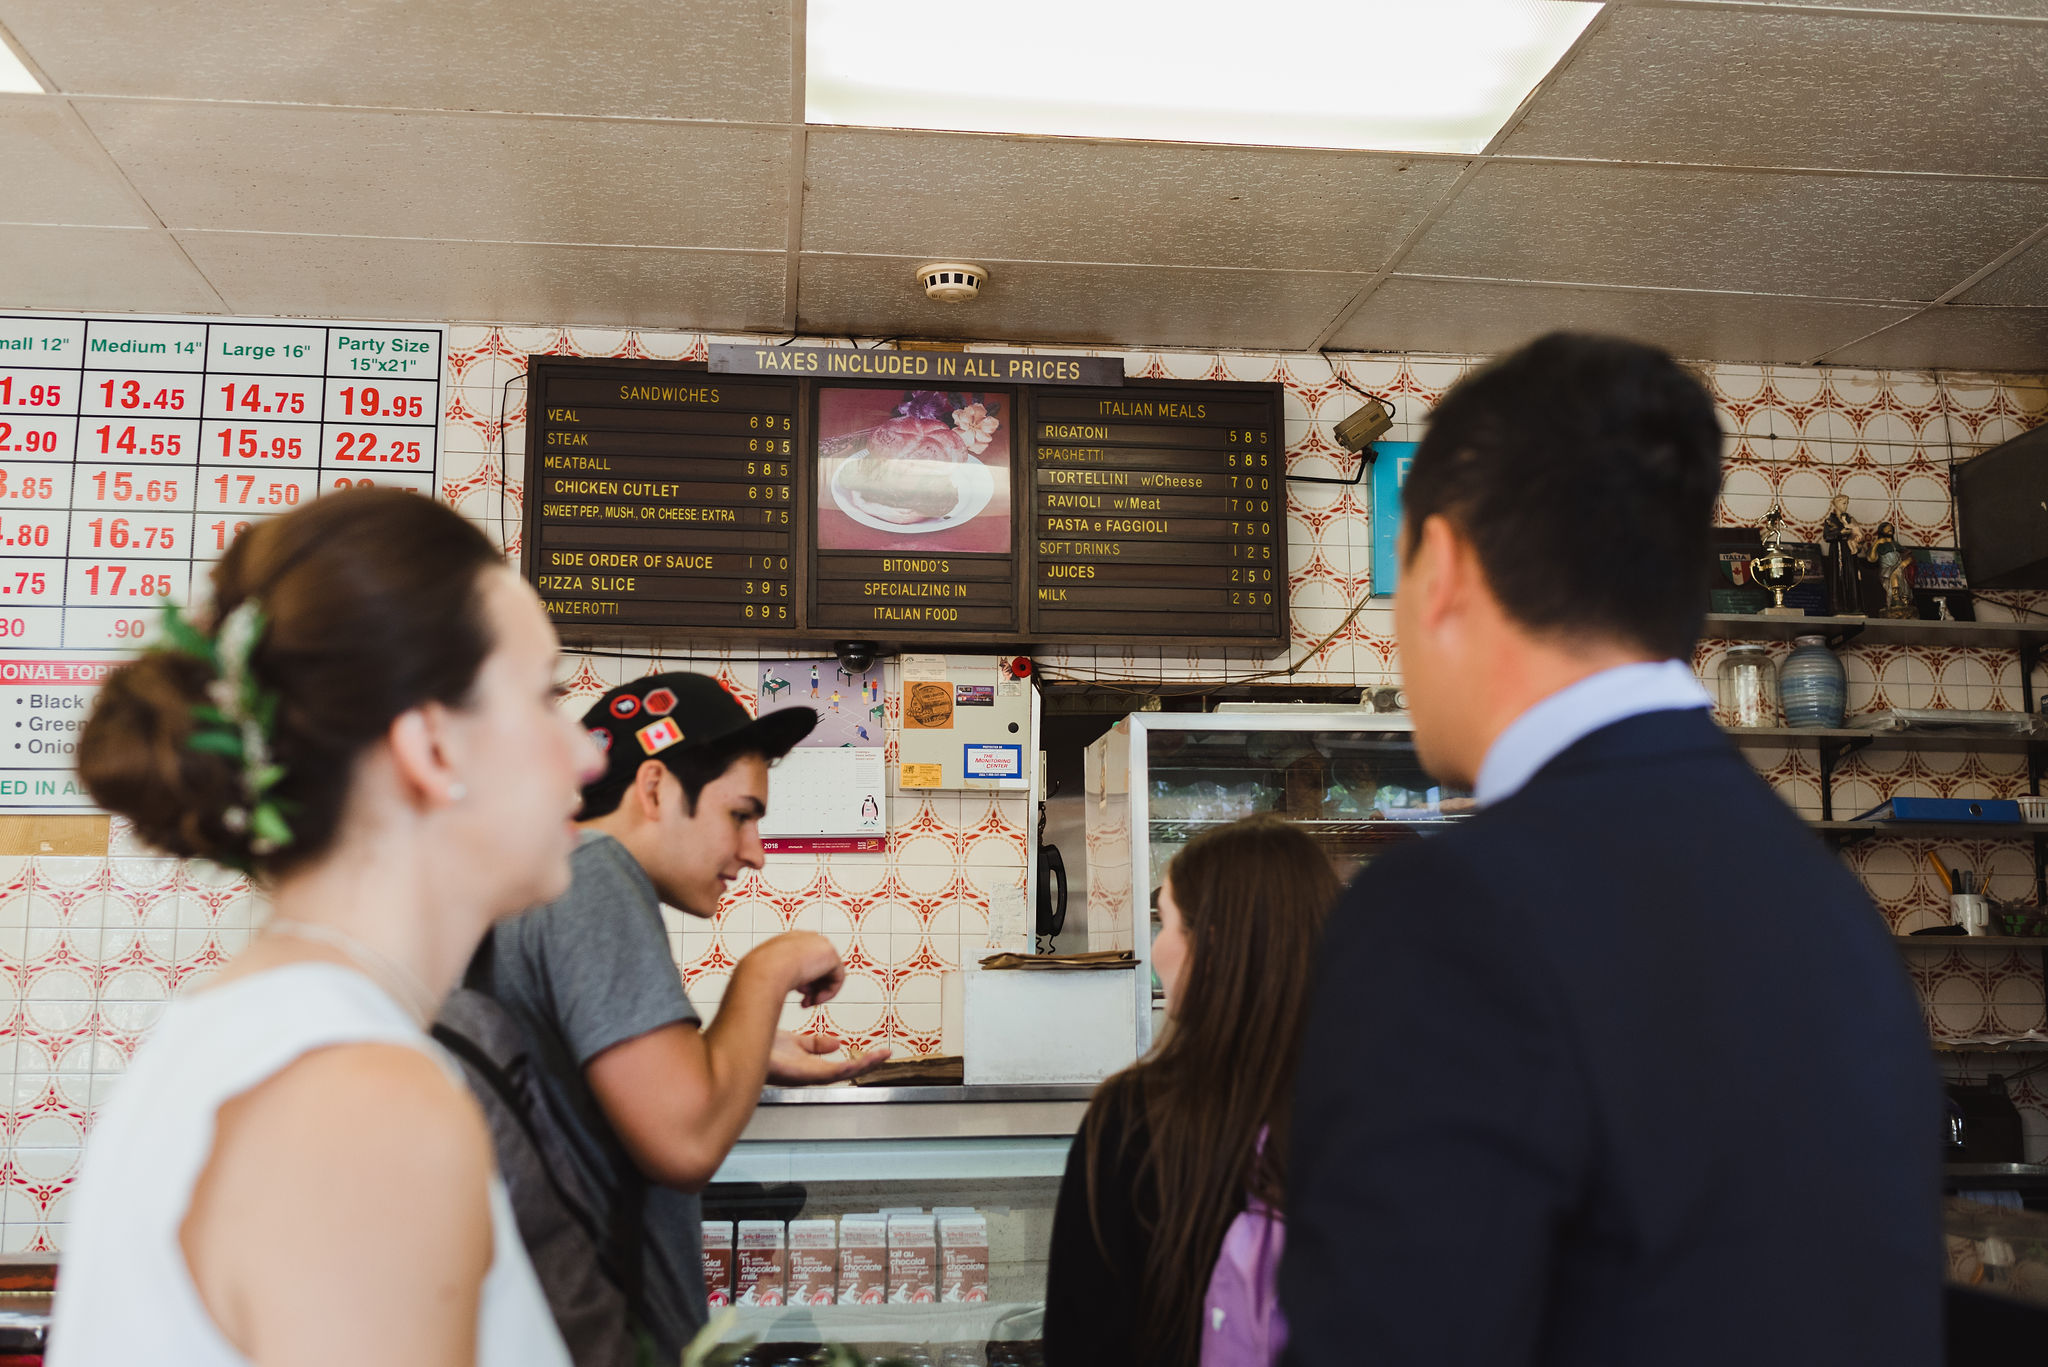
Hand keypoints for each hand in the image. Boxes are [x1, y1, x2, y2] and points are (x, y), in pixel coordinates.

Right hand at [757, 931, 847, 1006]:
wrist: (764, 969)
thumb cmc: (758, 974)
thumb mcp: (764, 973)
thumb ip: (774, 976)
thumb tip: (776, 985)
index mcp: (789, 940)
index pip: (803, 959)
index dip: (802, 980)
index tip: (796, 993)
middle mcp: (805, 939)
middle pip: (818, 966)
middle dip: (812, 986)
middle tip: (803, 1001)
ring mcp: (819, 944)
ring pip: (828, 973)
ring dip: (819, 991)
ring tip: (807, 1002)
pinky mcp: (831, 954)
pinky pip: (837, 978)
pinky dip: (829, 993)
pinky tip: (816, 1000)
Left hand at [766, 1031, 892, 1085]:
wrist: (736, 1044)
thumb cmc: (757, 1046)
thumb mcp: (792, 1043)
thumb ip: (813, 1045)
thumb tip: (834, 1044)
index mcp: (804, 1066)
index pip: (835, 1065)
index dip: (857, 1060)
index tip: (877, 1052)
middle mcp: (806, 1073)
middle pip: (843, 1072)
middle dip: (867, 1065)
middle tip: (886, 1056)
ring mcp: (805, 1075)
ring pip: (842, 1074)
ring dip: (864, 1067)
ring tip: (882, 1057)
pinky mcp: (801, 1073)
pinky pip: (832, 1072)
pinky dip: (851, 1066)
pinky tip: (864, 1060)